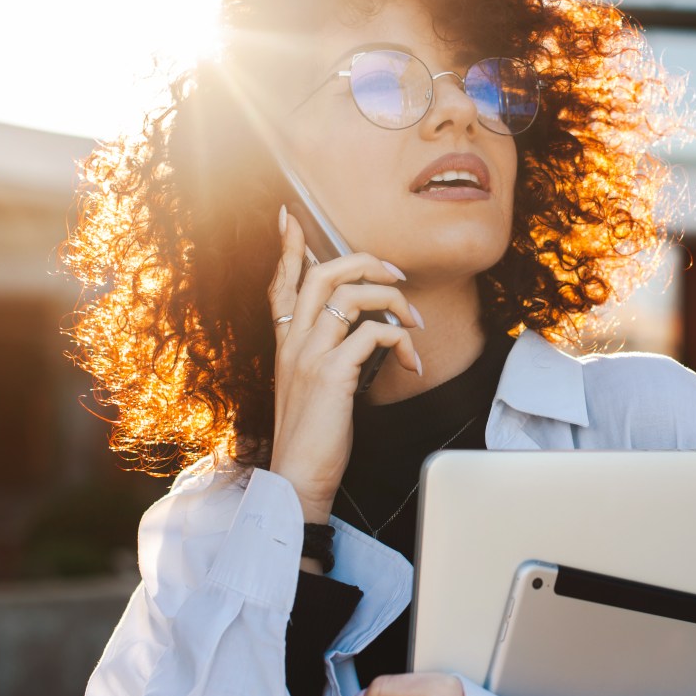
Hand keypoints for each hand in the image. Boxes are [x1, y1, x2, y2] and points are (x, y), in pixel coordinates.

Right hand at [268, 209, 421, 521]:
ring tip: (414, 323)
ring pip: (351, 295)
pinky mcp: (331, 374)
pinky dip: (401, 341)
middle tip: (395, 273)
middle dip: (363, 261)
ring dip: (393, 301)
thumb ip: (325, 353)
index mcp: (286, 343)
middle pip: (322, 274)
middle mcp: (292, 342)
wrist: (298, 478)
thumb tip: (359, 331)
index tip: (290, 216)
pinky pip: (373, 333)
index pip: (281, 283)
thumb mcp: (312, 386)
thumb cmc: (313, 435)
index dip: (287, 247)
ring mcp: (309, 356)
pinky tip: (412, 362)